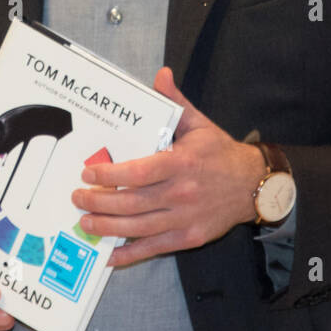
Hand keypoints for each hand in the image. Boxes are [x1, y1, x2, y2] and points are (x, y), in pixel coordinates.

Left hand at [71, 66, 263, 265]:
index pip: (139, 172)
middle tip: (78, 198)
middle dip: (99, 202)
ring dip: (107, 227)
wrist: (252, 185)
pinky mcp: (189, 238)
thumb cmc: (220, 153)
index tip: (89, 173)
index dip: (111, 176)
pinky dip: (129, 254)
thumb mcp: (199, 123)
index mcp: (182, 163)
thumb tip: (161, 75)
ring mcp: (185, 218)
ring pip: (138, 226)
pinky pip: (153, 248)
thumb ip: (176, 102)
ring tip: (85, 222)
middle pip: (133, 202)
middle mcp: (182, 192)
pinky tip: (109, 255)